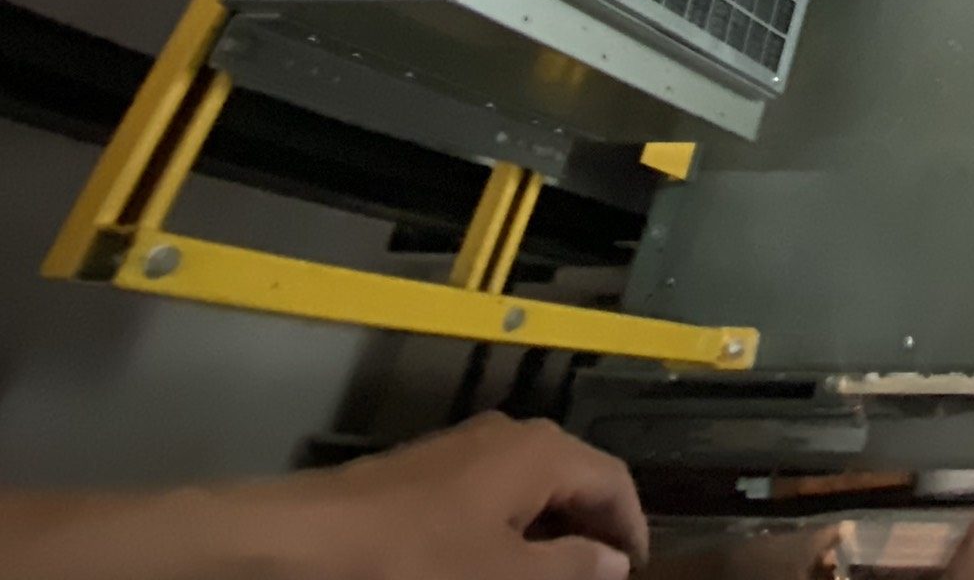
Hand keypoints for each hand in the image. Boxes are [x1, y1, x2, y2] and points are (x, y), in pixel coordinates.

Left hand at [244, 413, 649, 579]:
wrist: (309, 540)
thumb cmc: (416, 559)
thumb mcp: (504, 576)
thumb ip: (570, 568)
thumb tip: (613, 561)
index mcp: (542, 453)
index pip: (614, 482)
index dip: (631, 530)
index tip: (634, 573)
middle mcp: (512, 437)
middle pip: (574, 480)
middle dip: (590, 530)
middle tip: (595, 579)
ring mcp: (467, 449)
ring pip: (532, 488)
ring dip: (549, 533)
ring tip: (548, 577)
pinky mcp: (431, 471)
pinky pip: (493, 495)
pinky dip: (510, 528)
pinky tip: (494, 564)